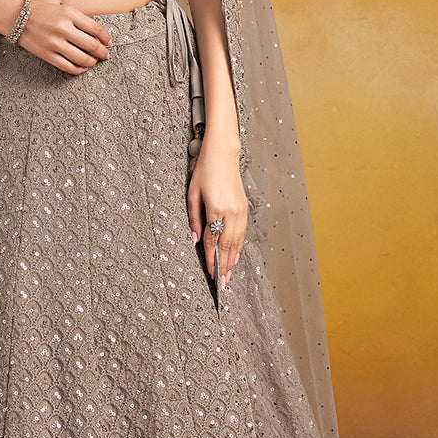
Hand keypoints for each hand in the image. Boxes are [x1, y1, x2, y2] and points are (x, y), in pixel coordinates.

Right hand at [16, 0, 113, 73]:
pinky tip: (82, 68)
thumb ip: (79, 19)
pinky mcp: (47, 54)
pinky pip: (67, 66)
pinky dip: (78, 69)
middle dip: (102, 52)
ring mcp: (55, 43)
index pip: (95, 28)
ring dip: (92, 61)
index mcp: (69, 14)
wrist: (17, 17)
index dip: (106, 37)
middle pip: (91, 45)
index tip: (109, 42)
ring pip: (81, 58)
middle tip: (105, 55)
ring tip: (94, 61)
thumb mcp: (62, 8)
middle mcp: (63, 28)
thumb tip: (97, 35)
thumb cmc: (41, 12)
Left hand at [186, 137, 247, 287]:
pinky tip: (235, 256)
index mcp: (216, 208)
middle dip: (224, 266)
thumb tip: (195, 240)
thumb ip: (194, 219)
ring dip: (232, 260)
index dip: (211, 259)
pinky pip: (242, 233)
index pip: (214, 241)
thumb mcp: (192, 194)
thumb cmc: (205, 171)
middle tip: (221, 283)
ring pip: (237, 241)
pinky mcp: (244, 208)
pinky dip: (239, 247)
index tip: (210, 273)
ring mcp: (240, 210)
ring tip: (228, 274)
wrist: (223, 154)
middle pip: (227, 245)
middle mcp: (231, 211)